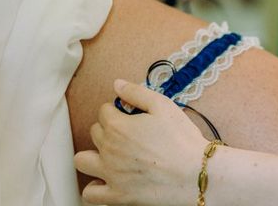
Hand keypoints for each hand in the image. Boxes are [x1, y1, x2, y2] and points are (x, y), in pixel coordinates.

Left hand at [74, 80, 207, 205]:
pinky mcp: (117, 196)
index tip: (129, 114)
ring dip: (92, 154)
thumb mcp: (163, 106)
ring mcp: (110, 175)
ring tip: (109, 154)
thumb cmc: (182, 139)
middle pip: (95, 132)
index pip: (103, 111)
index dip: (117, 109)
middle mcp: (109, 150)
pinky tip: (106, 179)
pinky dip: (94, 186)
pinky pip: (89, 193)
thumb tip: (117, 84)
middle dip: (107, 128)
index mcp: (118, 127)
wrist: (195, 174)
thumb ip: (136, 92)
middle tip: (128, 132)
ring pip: (82, 160)